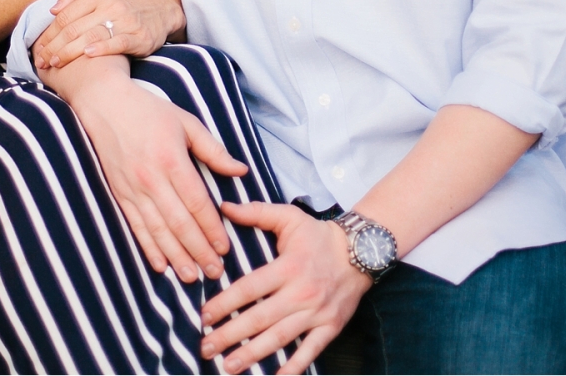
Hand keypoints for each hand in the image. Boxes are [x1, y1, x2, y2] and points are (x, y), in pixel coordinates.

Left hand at [33, 0, 184, 69]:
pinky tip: (88, 55)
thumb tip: (53, 9)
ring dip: (70, 52)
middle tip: (41, 61)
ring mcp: (126, 20)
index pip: (65, 16)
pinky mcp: (139, 36)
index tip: (38, 48)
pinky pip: (117, 43)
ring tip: (56, 63)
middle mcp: (111, 3)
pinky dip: (102, 49)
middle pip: (74, 28)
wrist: (161, 8)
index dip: (49, 34)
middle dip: (54, 47)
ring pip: (90, 37)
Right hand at [62, 69, 246, 282]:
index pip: (196, 203)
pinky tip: (160, 265)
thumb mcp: (187, 122)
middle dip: (199, 250)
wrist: (105, 105)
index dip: (211, 228)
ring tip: (192, 276)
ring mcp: (133, 189)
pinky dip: (148, 248)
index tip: (225, 247)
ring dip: (176, 256)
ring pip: (158, 231)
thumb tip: (241, 170)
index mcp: (172, 160)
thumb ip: (214, 150)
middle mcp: (151, 179)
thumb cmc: (150, 111)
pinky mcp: (119, 194)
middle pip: (179, 223)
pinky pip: (135, 227)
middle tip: (215, 271)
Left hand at [199, 203, 371, 374]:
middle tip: (206, 348)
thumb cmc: (318, 235)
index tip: (204, 316)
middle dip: (229, 335)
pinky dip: (294, 367)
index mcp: (287, 267)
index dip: (224, 303)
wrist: (361, 251)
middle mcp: (300, 292)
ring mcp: (316, 313)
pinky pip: (310, 351)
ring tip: (229, 366)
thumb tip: (225, 206)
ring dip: (253, 355)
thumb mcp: (289, 217)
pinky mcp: (330, 326)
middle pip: (259, 319)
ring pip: (280, 338)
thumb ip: (256, 212)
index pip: (249, 289)